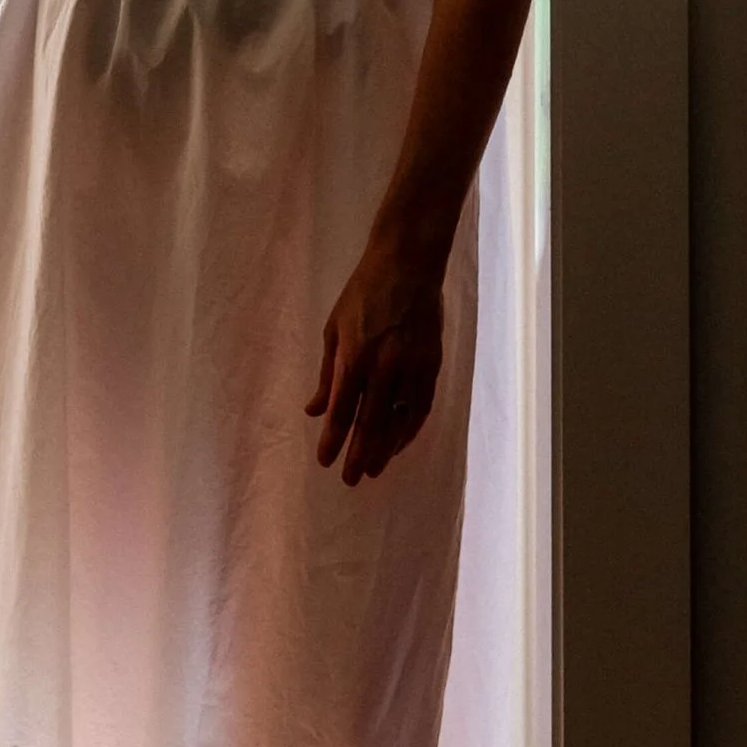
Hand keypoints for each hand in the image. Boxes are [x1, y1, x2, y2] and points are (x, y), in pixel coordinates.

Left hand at [307, 234, 445, 484]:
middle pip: (370, 424)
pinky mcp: (432, 365)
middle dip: (359, 455)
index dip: (333, 441)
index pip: (342, 411)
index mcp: (354, 357)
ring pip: (399, 421)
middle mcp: (383, 368)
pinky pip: (421, 407)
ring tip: (375, 469)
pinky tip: (400, 443)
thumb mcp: (334, 329)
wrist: (408, 266)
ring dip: (386, 449)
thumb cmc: (362, 294)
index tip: (325, 462)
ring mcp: (411, 368)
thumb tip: (314, 410)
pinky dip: (410, 430)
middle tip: (351, 480)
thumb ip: (327, 374)